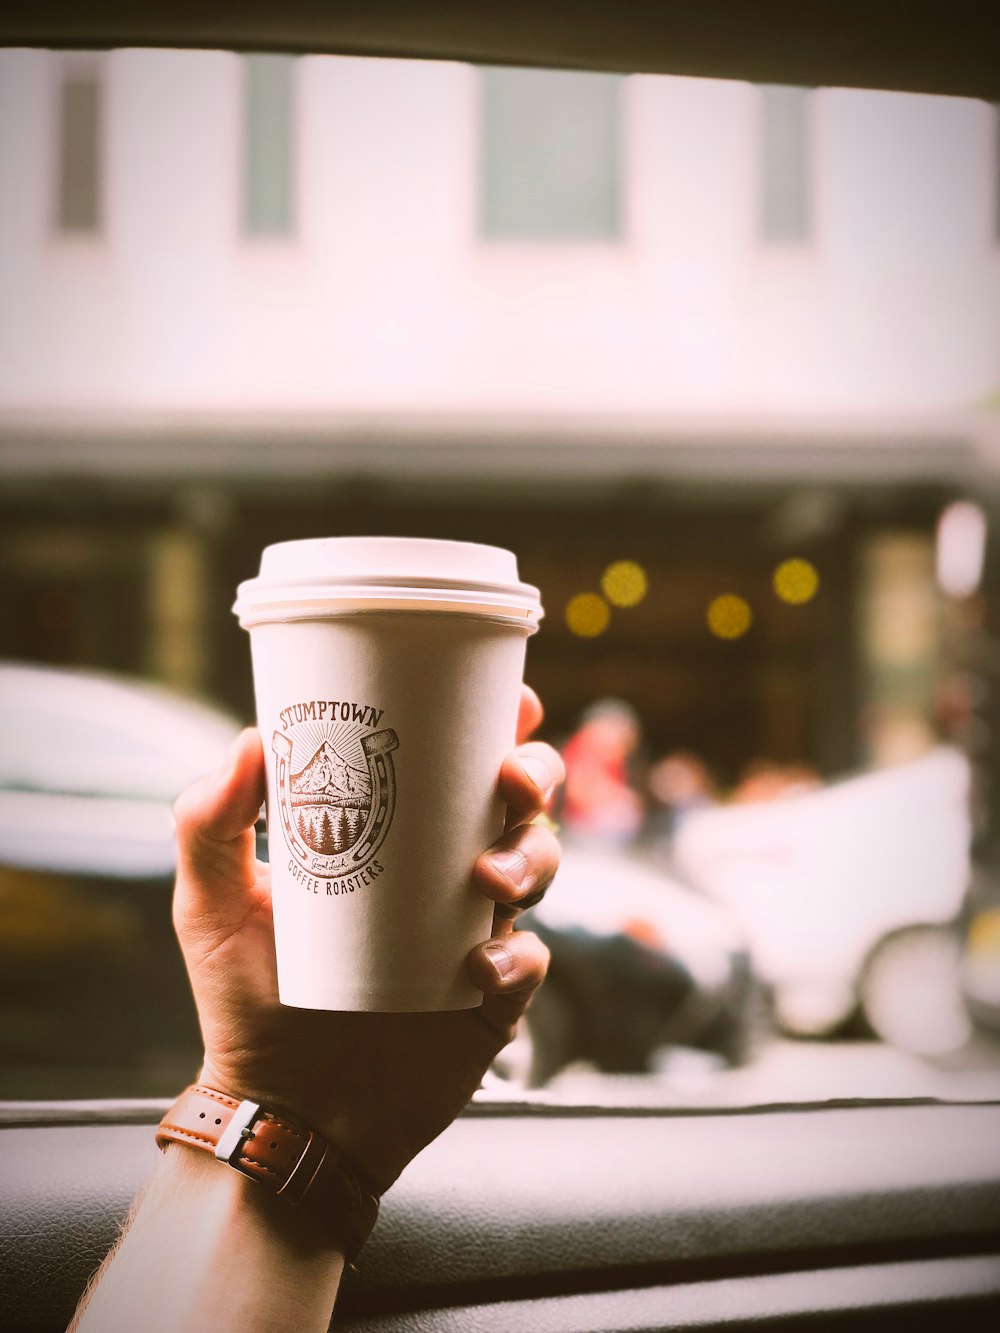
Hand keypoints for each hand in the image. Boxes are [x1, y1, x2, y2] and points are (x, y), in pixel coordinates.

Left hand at [172, 685, 562, 1193]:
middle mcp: (445, 877)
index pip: (458, 764)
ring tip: (489, 883)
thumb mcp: (212, 905)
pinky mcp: (492, 999)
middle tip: (512, 783)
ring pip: (540, 869)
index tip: (515, 704)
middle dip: (535, 778)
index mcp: (397, 838)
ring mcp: (476, 935)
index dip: (500, 726)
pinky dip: (518, 958)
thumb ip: (210, 822)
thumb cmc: (246, 1000)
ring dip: (531, 859)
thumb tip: (247, 740)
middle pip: (521, 805)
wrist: (282, 1110)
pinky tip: (479, 968)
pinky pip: (530, 963)